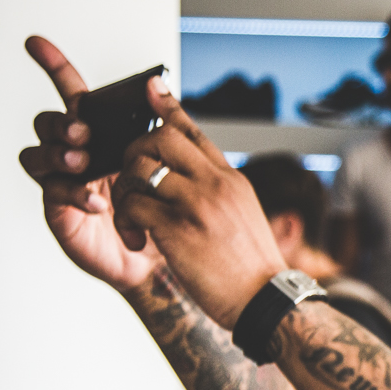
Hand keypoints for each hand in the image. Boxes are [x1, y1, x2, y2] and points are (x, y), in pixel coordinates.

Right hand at [16, 37, 163, 292]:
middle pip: (48, 123)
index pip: (69, 92)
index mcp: (96, 131)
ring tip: (83, 162)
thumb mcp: (165, 159)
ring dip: (59, 154)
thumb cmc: (158, 205)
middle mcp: (73, 152)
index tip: (36, 42)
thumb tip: (156, 85)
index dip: (52, 66)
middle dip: (62, 124)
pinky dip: (74, 193)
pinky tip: (96, 200)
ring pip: (38, 155)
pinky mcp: (60, 210)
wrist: (162, 255)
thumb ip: (160, 123)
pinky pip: (54, 193)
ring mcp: (62, 180)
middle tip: (82, 133)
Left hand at [110, 76, 285, 326]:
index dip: (167, 105)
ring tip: (133, 218)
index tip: (151, 87)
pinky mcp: (177, 229)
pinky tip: (136, 239)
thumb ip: (218, 191)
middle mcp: (214, 183)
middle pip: (158, 138)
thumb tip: (197, 177)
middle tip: (133, 183)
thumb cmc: (251, 268)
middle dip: (133, 154)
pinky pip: (132, 204)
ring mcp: (196, 203)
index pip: (194, 130)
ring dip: (126, 190)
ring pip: (139, 169)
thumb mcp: (243, 216)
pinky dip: (125, 220)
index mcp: (229, 178)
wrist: (265, 302)